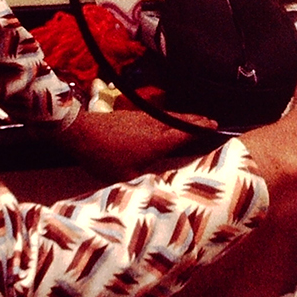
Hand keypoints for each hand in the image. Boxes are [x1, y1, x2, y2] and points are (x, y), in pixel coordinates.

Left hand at [55, 108, 218, 181]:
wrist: (81, 133)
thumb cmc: (104, 157)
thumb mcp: (128, 176)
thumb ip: (148, 176)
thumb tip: (161, 181)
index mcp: (157, 141)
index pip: (186, 133)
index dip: (201, 129)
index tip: (215, 125)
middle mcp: (154, 125)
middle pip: (181, 120)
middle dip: (197, 120)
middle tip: (211, 120)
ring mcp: (143, 117)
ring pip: (169, 116)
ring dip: (183, 117)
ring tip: (193, 121)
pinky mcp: (132, 114)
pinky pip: (157, 116)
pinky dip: (168, 118)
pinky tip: (165, 123)